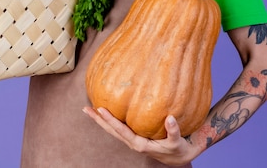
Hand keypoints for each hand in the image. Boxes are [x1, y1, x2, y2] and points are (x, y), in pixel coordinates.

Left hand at [82, 107, 199, 165]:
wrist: (180, 156)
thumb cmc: (178, 149)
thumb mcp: (177, 142)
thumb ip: (173, 131)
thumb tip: (169, 118)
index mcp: (139, 144)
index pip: (121, 131)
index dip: (110, 120)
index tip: (100, 110)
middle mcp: (133, 142)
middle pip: (112, 130)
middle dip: (98, 120)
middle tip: (86, 109)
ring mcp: (133, 139)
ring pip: (114, 129)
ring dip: (102, 120)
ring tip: (90, 109)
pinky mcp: (136, 135)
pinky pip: (121, 127)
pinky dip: (112, 119)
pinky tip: (108, 110)